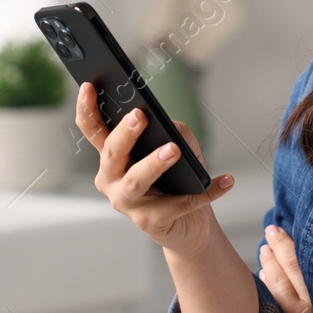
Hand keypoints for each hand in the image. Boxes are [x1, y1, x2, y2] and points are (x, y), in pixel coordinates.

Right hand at [76, 82, 234, 255]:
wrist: (188, 225)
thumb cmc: (176, 181)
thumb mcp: (178, 150)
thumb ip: (175, 133)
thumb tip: (172, 127)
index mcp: (112, 157)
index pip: (93, 130)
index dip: (87, 109)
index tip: (88, 86)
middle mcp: (111, 180)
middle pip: (112, 153)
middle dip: (124, 134)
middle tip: (140, 116)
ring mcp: (127, 203)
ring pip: (136, 181)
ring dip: (154, 163)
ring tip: (173, 149)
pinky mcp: (149, 221)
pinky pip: (179, 204)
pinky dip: (205, 192)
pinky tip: (225, 181)